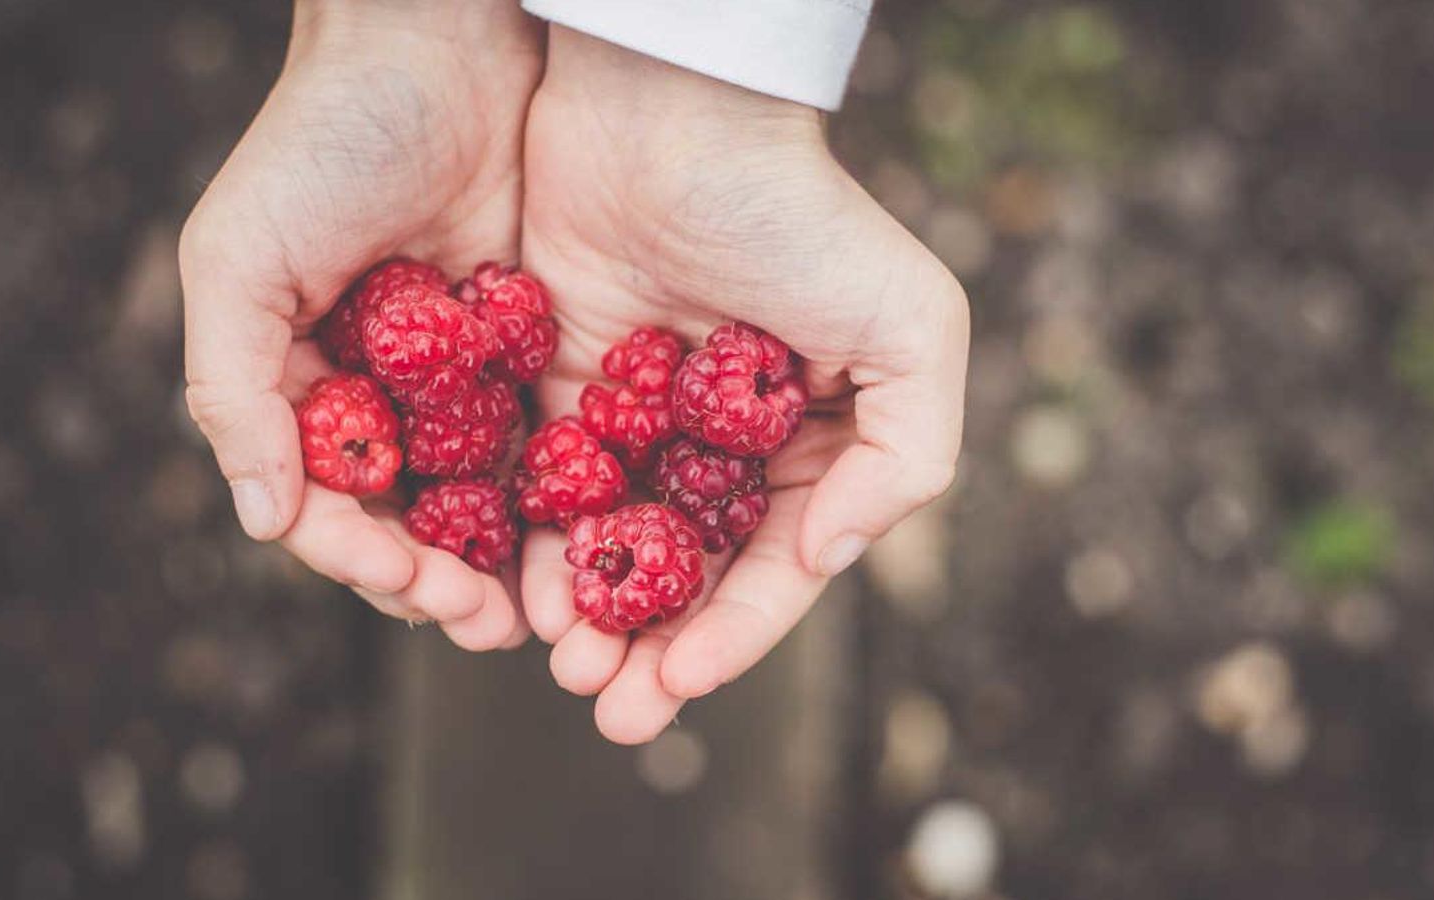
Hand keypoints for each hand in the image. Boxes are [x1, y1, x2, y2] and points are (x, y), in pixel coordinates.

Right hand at [180, 0, 540, 647]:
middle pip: (409, 521)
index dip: (363, 557)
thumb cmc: (322, 142)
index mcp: (301, 388)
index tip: (415, 586)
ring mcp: (459, 382)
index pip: (325, 505)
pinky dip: (564, 495)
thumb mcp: (239, 258)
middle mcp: (380, 397)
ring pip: (482, 498)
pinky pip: (548, 440)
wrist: (441, 45)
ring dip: (506, 562)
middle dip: (442, 582)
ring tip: (544, 612)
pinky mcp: (532, 351)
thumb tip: (261, 520)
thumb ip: (233, 389)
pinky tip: (596, 535)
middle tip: (491, 625)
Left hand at [518, 28, 970, 742]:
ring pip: (610, 550)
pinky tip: (521, 595)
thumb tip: (824, 559)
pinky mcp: (560, 392)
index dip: (732, 637)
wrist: (668, 117)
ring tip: (566, 668)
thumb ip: (909, 458)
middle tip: (612, 710)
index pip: (772, 568)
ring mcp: (639, 423)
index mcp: (808, 444)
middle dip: (652, 652)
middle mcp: (722, 447)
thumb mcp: (912, 328)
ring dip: (589, 620)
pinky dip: (535, 550)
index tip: (681, 686)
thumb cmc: (800, 217)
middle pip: (685, 578)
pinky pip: (544, 493)